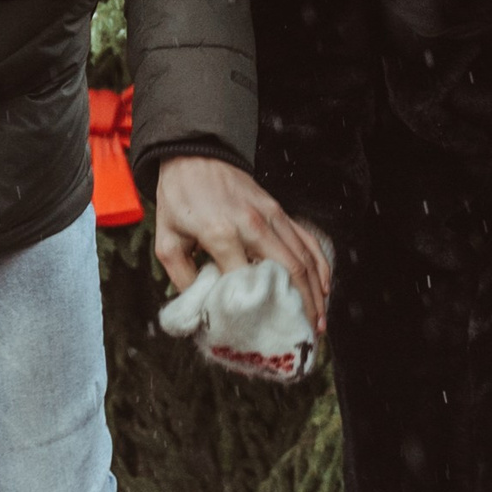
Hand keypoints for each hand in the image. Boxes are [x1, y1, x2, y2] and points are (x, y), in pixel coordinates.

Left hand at [155, 156, 330, 333]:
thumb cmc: (179, 198)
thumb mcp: (167, 240)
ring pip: (304, 259)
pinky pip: (307, 241)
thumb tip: (200, 312)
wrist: (194, 154)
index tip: (258, 335)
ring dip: (316, 293)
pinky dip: (319, 265)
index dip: (254, 311)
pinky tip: (324, 287)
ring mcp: (272, 216)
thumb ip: (182, 278)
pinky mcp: (280, 210)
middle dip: (302, 308)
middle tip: (305, 337)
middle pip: (289, 272)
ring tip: (318, 322)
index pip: (245, 281)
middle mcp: (253, 224)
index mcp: (221, 233)